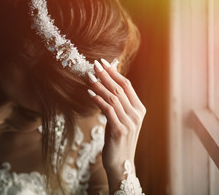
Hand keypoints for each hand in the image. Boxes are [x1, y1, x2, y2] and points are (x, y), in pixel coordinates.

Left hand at [86, 58, 145, 175]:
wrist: (120, 164)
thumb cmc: (118, 140)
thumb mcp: (121, 119)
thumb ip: (118, 104)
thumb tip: (106, 85)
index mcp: (139, 109)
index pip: (127, 85)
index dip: (114, 72)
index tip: (103, 62)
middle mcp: (136, 114)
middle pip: (120, 88)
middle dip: (106, 74)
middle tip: (94, 64)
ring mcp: (129, 122)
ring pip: (113, 97)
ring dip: (99, 85)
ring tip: (88, 76)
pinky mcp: (119, 130)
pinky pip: (107, 110)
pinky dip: (98, 99)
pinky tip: (89, 92)